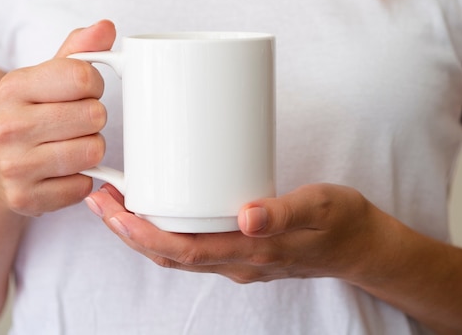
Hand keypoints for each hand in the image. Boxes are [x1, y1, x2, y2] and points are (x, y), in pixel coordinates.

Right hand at [0, 20, 116, 215]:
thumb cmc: (28, 115)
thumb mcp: (45, 77)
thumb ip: (78, 50)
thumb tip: (106, 26)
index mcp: (13, 87)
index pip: (84, 77)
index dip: (94, 85)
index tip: (84, 91)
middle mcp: (9, 127)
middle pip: (94, 116)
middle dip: (94, 119)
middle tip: (75, 123)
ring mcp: (15, 167)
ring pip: (94, 151)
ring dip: (91, 149)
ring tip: (70, 145)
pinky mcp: (27, 199)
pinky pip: (85, 186)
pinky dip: (81, 180)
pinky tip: (62, 172)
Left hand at [86, 182, 387, 283]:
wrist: (360, 245)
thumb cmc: (340, 223)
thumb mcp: (320, 208)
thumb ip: (285, 212)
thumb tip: (248, 217)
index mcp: (250, 253)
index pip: (183, 253)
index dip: (143, 237)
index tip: (113, 212)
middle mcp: (236, 261)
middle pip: (169, 255)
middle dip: (128, 232)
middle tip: (100, 200)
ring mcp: (237, 257)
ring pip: (178, 252)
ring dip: (142, 232)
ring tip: (118, 202)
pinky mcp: (241, 245)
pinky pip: (194, 244)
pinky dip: (166, 229)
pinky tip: (160, 206)